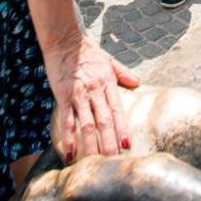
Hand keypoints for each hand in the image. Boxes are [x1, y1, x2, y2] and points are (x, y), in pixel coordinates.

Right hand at [44, 31, 138, 160]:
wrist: (64, 39)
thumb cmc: (87, 51)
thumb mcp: (109, 60)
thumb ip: (123, 73)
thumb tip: (138, 83)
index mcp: (107, 83)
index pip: (117, 110)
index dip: (122, 128)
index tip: (127, 144)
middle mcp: (94, 91)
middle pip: (104, 121)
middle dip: (109, 142)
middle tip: (113, 161)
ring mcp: (78, 94)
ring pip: (87, 124)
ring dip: (91, 144)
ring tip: (94, 162)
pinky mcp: (63, 96)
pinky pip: (67, 119)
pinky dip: (69, 137)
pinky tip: (70, 152)